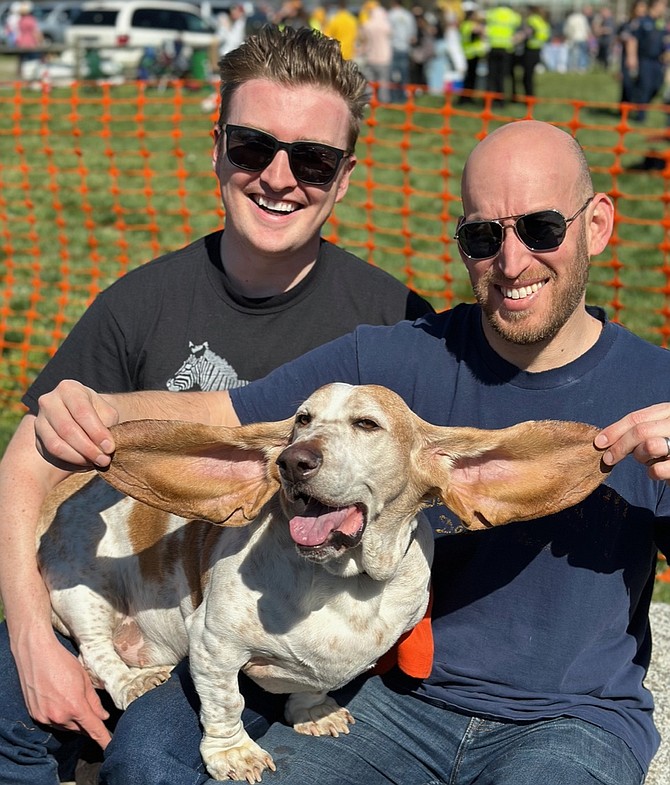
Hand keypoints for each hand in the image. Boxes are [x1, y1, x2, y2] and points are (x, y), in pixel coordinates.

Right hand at [14, 630, 110, 747]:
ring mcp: (46, 718)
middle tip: (91, 712)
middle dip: (87, 723)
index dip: (103, 739)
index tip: (110, 745)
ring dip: (73, 720)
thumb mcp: (84, 679)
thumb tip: (102, 716)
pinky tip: (60, 702)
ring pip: (65, 727)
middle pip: (79, 729)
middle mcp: (59, 717)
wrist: (37, 655)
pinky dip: (59, 717)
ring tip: (71, 699)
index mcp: (75, 706)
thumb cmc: (63, 663)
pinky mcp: (36, 716)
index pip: (93, 729)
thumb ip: (94, 701)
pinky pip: (52, 722)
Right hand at [35, 380, 118, 470]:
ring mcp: (40, 419)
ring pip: (56, 444)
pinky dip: (70, 460)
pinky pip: (51, 453)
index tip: (110, 448)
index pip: (82, 412)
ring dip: (79, 457)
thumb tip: (105, 447)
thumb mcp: (107, 414)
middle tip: (104, 460)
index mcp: (69, 389)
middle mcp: (50, 401)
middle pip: (67, 429)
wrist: (82, 419)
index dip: (97, 432)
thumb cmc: (97, 414)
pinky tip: (85, 462)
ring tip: (97, 462)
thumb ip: (107, 427)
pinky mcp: (37, 437)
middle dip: (88, 448)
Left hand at [596, 403, 669, 482]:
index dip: (615, 430)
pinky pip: (657, 469)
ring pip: (649, 446)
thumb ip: (640, 430)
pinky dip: (653, 473)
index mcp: (669, 411)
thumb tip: (606, 440)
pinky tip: (660, 470)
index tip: (599, 442)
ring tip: (650, 460)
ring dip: (641, 457)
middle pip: (640, 431)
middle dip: (619, 446)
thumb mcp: (659, 430)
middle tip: (608, 459)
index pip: (637, 418)